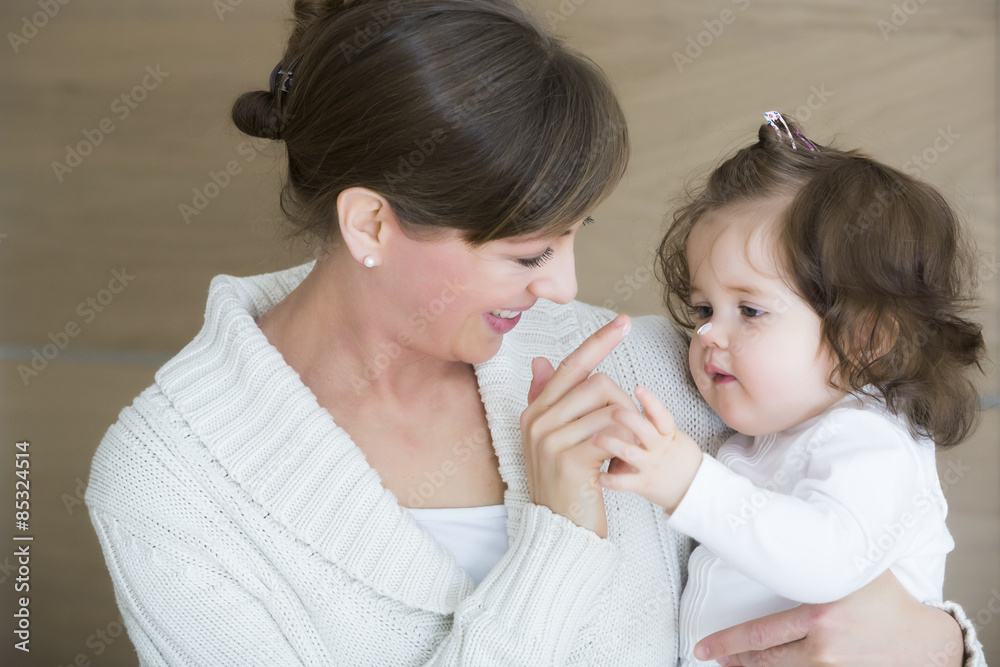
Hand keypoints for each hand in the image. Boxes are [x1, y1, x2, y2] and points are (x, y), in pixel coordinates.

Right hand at [521, 314, 636, 537]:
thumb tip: (539, 360)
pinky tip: (620, 461)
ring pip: (609, 407)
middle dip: (623, 402)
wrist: (559, 532)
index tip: (625, 321)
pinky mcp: (569, 459)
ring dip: (627, 427)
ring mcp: (550, 439)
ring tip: (623, 450)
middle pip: (598, 383)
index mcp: (535, 411)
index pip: (572, 365)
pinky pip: (611, 433)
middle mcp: (538, 420)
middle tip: (627, 430)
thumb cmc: (564, 484)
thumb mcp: (552, 440)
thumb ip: (548, 400)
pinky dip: (625, 443)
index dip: (599, 341)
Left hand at [593, 385, 702, 512]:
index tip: (638, 387)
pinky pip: (625, 482)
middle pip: (645, 431)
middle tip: (610, 411)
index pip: (662, 415)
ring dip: (611, 444)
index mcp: (668, 434)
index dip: (651, 401)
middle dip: (627, 419)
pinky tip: (597, 475)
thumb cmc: (679, 458)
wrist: (695, 490)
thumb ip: (656, 419)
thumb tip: (641, 396)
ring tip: (594, 438)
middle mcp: (660, 448)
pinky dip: (610, 480)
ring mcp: (652, 466)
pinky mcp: (644, 484)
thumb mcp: (674, 435)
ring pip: (630, 453)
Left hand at [694, 569, 964, 665]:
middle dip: (733, 660)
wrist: (927, 643)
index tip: (703, 647)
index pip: (759, 634)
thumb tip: (783, 531)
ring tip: (733, 666)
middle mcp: (823, 649)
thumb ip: (819, 564)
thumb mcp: (853, 573)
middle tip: (711, 657)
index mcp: (819, 616)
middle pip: (764, 660)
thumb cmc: (890, 602)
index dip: (726, 643)